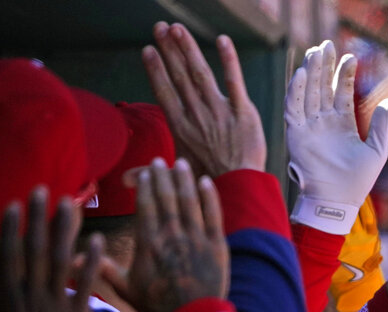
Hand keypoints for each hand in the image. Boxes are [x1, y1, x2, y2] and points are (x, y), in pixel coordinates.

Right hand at [0, 189, 101, 311]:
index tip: (16, 205)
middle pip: (33, 249)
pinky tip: (99, 240)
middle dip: (37, 218)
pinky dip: (91, 261)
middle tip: (43, 190)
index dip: (11, 228)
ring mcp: (52, 306)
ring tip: (70, 205)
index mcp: (5, 299)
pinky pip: (84, 284)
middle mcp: (26, 296)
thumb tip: (5, 286)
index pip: (7, 255)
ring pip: (58, 260)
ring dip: (64, 230)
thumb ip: (3, 308)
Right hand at [106, 158, 227, 311]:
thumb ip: (104, 269)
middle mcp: (171, 236)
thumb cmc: (158, 305)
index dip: (144, 184)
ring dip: (184, 179)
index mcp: (148, 243)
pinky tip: (205, 181)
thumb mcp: (126, 289)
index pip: (145, 204)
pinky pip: (214, 214)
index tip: (143, 173)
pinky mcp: (217, 245)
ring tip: (181, 164)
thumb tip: (71, 260)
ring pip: (189, 201)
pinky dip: (209, 196)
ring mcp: (196, 238)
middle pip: (166, 197)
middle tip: (160, 161)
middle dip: (162, 176)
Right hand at [143, 22, 265, 176]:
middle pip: (179, 77)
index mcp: (180, 127)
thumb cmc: (209, 182)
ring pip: (201, 74)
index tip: (148, 50)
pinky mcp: (244, 112)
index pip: (164, 92)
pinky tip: (223, 41)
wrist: (241, 188)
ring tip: (178, 29)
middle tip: (160, 27)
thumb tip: (124, 182)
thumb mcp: (177, 175)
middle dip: (169, 50)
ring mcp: (220, 112)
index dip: (155, 69)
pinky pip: (235, 82)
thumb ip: (151, 173)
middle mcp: (197, 115)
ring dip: (189, 49)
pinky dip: (228, 60)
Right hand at [285, 41, 387, 234]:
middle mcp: (324, 123)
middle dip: (324, 66)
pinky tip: (302, 74)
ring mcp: (309, 127)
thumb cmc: (358, 182)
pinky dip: (296, 91)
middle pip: (322, 87)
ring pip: (307, 93)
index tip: (350, 57)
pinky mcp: (296, 134)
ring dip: (310, 73)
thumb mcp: (376, 150)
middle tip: (326, 44)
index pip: (341, 93)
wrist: (338, 201)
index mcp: (342, 125)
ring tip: (314, 52)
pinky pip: (294, 108)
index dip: (344, 75)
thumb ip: (381, 125)